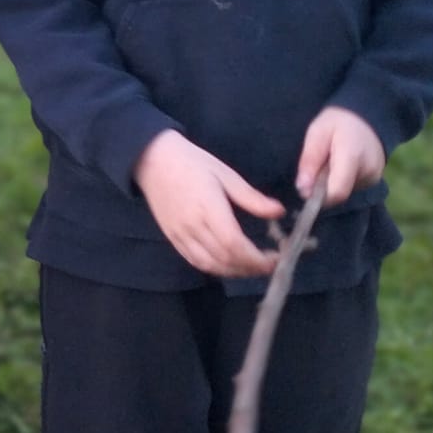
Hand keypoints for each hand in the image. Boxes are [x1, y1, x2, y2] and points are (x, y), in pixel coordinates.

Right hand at [133, 129, 284, 279]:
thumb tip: (279, 212)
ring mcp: (180, 235)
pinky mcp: (173, 238)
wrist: (153, 160)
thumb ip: (252, 198)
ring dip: (234, 272)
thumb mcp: (226, 174)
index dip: (256, 258)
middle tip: (270, 264)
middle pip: (224, 259)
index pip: (234, 244)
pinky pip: (195, 261)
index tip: (276, 258)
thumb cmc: (193, 163)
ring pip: (210, 265)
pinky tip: (229, 264)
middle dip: (251, 268)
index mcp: (209, 208)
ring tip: (252, 267)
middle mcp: (193, 227)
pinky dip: (215, 268)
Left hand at [296, 104, 385, 205]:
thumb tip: (303, 191)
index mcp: (352, 157)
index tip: (307, 187)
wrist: (367, 114)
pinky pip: (352, 188)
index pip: (337, 193)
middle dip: (323, 188)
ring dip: (332, 183)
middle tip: (319, 167)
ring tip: (331, 161)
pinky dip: (341, 181)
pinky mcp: (374, 180)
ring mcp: (374, 177)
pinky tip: (340, 164)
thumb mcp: (317, 133)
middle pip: (339, 194)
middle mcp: (367, 171)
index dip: (318, 197)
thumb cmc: (338, 121)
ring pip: (345, 192)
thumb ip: (309, 162)